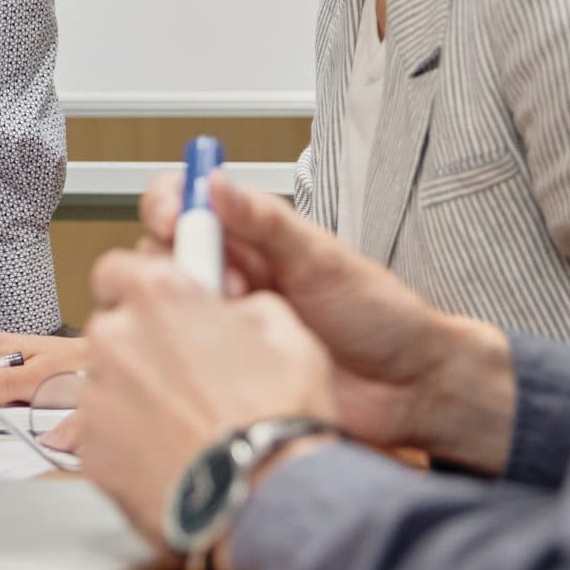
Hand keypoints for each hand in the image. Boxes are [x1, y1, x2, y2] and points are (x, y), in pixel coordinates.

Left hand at [69, 251, 337, 549]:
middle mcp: (116, 336)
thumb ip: (247, 306)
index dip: (140, 288)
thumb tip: (237, 309)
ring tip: (186, 424)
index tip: (158, 307)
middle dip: (142, 346)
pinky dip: (128, 440)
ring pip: (107, 382)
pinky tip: (170, 454)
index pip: (118, 268)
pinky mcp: (90, 446)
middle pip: (113, 328)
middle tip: (186, 375)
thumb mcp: (288, 335)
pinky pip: (103, 432)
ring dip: (136, 395)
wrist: (265, 501)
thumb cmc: (277, 420)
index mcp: (157, 295)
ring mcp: (97, 393)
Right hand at [138, 174, 515, 470]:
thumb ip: (267, 222)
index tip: (174, 219)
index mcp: (250, 236)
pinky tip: (230, 362)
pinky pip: (182, 354)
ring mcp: (222, 323)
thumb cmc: (378, 315)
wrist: (408, 386)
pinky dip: (192, 352)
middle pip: (161, 254)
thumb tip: (215, 183)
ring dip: (188, 311)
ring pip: (165, 305)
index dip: (166, 205)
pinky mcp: (223, 369)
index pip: (183, 202)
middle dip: (178, 266)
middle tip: (226, 286)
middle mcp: (229, 274)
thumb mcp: (323, 259)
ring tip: (237, 326)